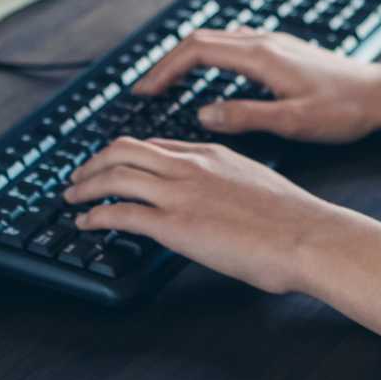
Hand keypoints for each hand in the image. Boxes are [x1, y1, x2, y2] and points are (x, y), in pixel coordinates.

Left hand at [64, 136, 341, 293]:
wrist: (308, 235)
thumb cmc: (294, 218)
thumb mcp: (256, 181)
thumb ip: (227, 181)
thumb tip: (217, 198)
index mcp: (211, 152)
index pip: (155, 144)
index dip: (126, 155)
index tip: (114, 166)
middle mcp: (191, 166)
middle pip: (125, 150)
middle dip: (94, 163)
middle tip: (78, 178)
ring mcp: (181, 193)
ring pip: (116, 175)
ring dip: (86, 187)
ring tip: (72, 199)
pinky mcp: (176, 225)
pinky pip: (122, 213)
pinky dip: (96, 216)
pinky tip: (87, 224)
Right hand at [132, 29, 380, 142]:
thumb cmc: (345, 110)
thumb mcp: (293, 122)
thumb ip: (245, 117)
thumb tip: (203, 114)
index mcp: (261, 55)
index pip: (196, 50)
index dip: (165, 68)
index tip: (144, 90)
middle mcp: (263, 41)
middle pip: (200, 39)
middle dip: (168, 62)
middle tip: (146, 89)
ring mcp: (273, 42)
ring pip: (216, 39)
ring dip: (187, 57)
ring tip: (169, 84)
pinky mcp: (282, 50)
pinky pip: (233, 44)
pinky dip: (209, 56)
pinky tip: (210, 77)